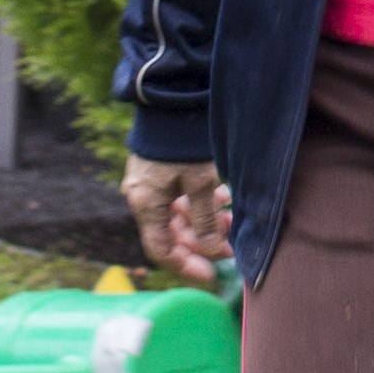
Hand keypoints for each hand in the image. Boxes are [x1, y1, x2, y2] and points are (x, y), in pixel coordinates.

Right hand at [122, 155, 231, 286]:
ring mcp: (150, 185)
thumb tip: (213, 250)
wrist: (173, 98)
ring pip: (178, 216)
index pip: (161, 250)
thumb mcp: (201, 183)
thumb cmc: (184, 142)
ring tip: (229, 214)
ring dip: (204, 220)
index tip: (212, 274)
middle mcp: (143, 197)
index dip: (186, 266)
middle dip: (202, 240)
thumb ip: (205, 220)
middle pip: (171, 234)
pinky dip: (200, 203)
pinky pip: (179, 198)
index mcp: (146, 204)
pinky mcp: (160, 172)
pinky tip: (221, 197)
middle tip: (231, 241)